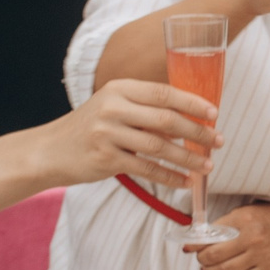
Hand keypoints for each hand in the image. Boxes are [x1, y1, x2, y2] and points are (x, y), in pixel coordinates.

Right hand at [34, 79, 214, 190]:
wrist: (50, 151)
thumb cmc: (90, 128)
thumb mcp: (113, 106)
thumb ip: (144, 108)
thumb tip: (190, 117)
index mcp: (119, 88)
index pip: (164, 92)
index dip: (192, 102)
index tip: (214, 113)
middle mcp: (113, 107)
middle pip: (167, 119)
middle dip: (198, 132)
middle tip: (219, 141)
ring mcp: (108, 133)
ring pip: (160, 147)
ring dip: (188, 158)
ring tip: (207, 165)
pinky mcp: (105, 159)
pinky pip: (147, 169)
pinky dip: (169, 176)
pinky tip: (184, 181)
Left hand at [187, 199, 269, 269]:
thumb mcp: (251, 211)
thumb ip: (229, 223)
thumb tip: (204, 236)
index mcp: (245, 219)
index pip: (211, 234)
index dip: (194, 242)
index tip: (186, 245)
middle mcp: (252, 238)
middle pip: (214, 255)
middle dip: (201, 258)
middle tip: (200, 256)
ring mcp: (261, 257)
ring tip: (207, 268)